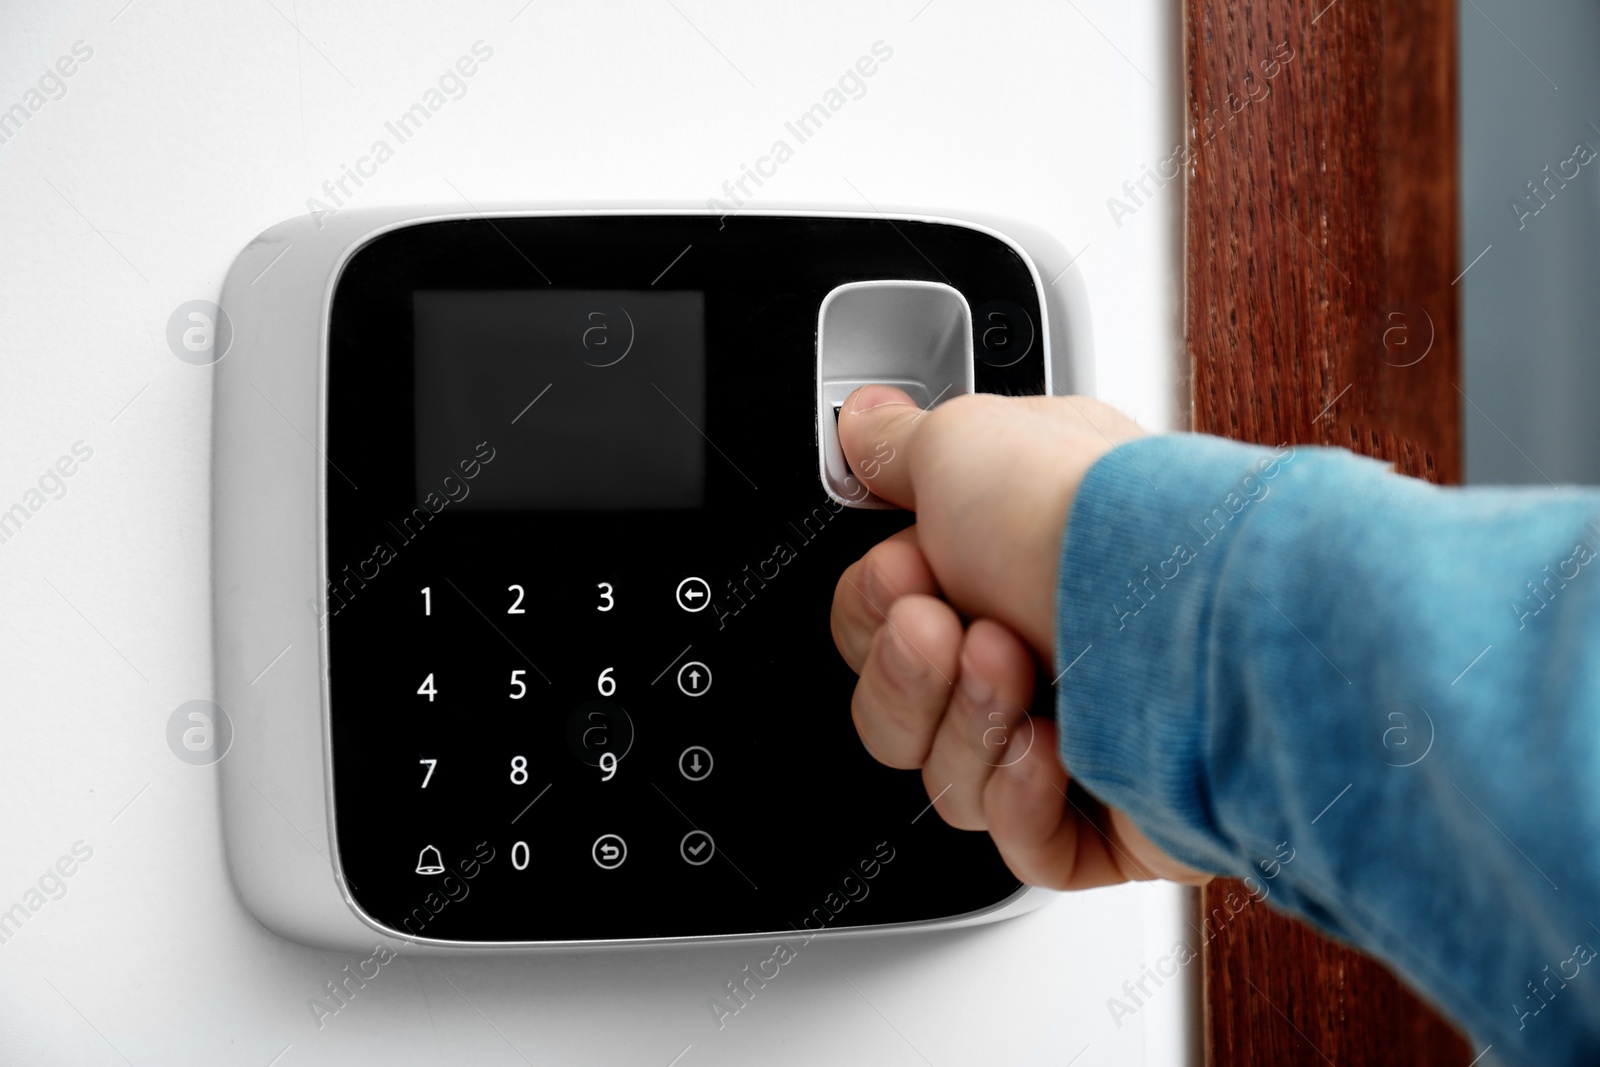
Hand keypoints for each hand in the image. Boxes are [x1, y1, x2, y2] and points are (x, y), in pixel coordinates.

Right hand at [830, 385, 1210, 889]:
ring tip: (1019, 669)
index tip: (903, 571)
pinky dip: (1023, 802)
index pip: (882, 615)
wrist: (1197, 621)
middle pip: (901, 704)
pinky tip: (1052, 749)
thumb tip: (862, 423)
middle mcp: (1038, 635)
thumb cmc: (1093, 525)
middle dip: (908, 673)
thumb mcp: (963, 443)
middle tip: (947, 626)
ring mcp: (1078, 728)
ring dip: (969, 723)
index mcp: (1001, 552)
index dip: (873, 604)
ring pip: (951, 777)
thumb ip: (896, 446)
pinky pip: (1024, 845)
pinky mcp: (1114, 816)